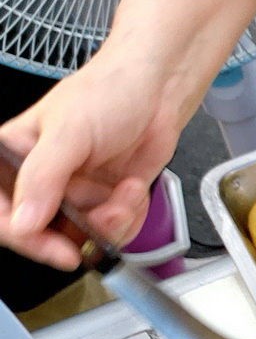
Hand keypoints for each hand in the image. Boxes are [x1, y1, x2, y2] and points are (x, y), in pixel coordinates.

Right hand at [0, 49, 182, 269]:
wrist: (157, 90)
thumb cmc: (107, 92)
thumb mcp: (68, 133)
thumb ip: (43, 178)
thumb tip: (23, 222)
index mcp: (13, 158)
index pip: (2, 212)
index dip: (23, 236)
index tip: (54, 248)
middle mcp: (42, 180)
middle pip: (43, 233)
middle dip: (78, 234)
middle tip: (100, 228)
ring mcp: (75, 192)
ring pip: (84, 235)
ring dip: (112, 222)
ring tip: (125, 192)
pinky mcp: (107, 199)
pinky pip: (114, 229)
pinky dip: (130, 215)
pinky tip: (134, 188)